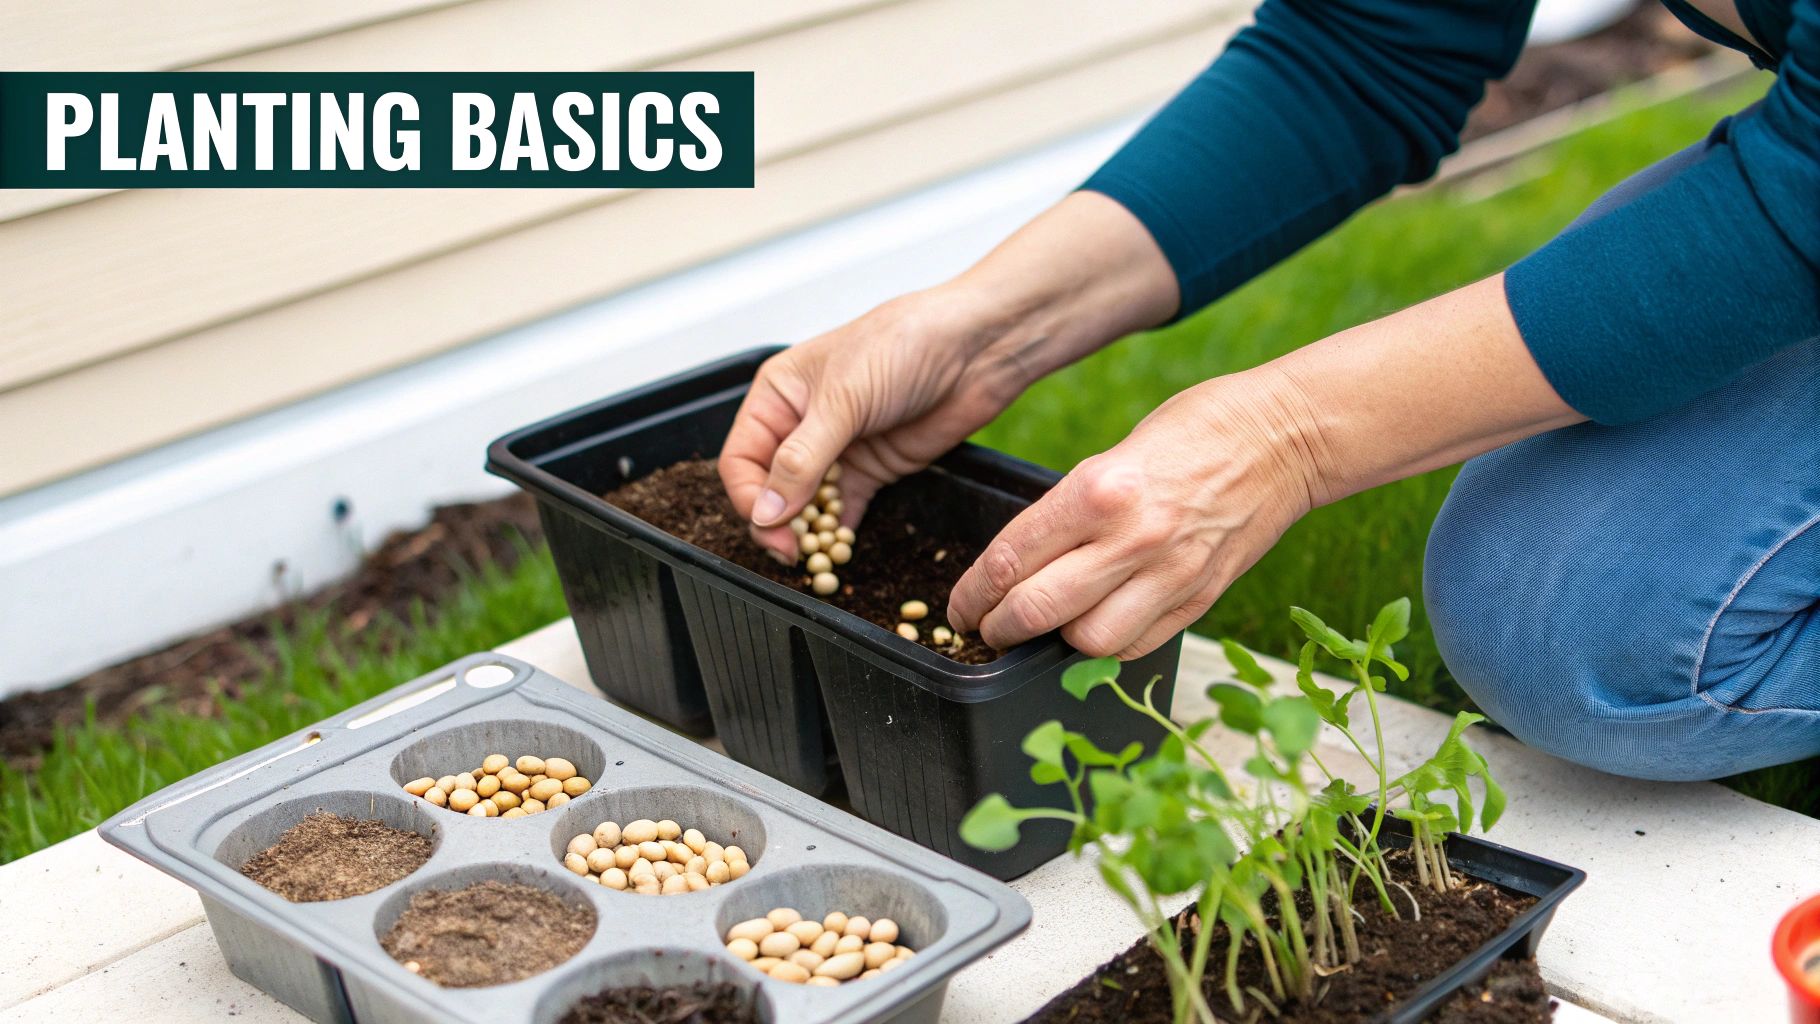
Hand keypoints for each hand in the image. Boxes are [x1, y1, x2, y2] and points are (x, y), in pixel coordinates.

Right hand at [718, 192, 1178, 560]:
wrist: (976, 347)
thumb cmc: (904, 344)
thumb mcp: (843, 400)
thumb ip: (802, 459)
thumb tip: (767, 512)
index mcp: (779, 394)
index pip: (741, 459)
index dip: (749, 497)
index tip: (770, 527)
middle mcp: (801, 423)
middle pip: (768, 487)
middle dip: (776, 522)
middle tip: (793, 553)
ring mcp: (836, 448)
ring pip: (804, 503)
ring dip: (807, 531)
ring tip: (817, 557)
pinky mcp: (871, 468)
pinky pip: (842, 510)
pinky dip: (838, 532)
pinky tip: (840, 550)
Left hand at [945, 273, 1581, 659]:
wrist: (1283, 437)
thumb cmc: (1193, 431)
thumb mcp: (1111, 454)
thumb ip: (1067, 510)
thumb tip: (1020, 563)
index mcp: (1099, 490)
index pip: (1012, 559)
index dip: (974, 593)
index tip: (961, 605)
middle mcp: (1133, 537)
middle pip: (1038, 611)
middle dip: (998, 628)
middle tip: (985, 627)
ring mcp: (1171, 573)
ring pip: (1088, 644)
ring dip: (1055, 644)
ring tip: (1043, 630)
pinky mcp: (1201, 597)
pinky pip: (1137, 647)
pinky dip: (1107, 648)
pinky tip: (1095, 629)